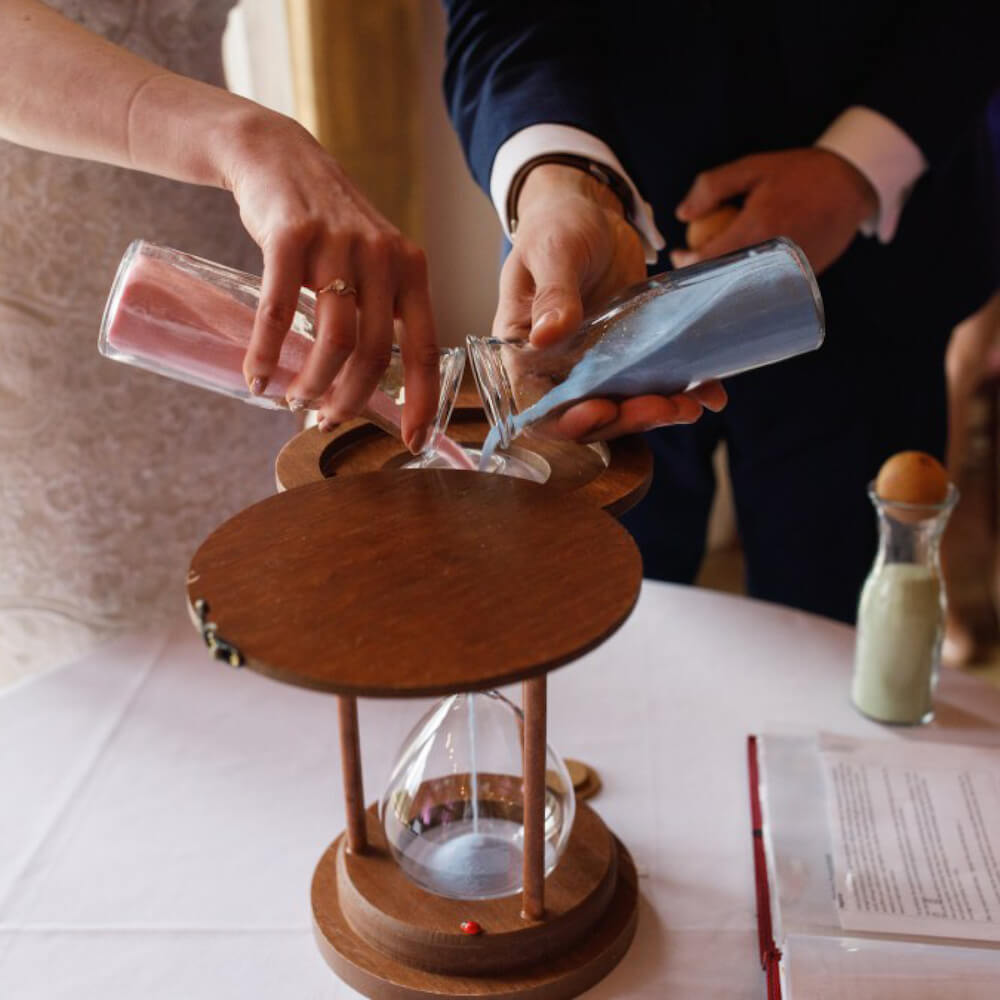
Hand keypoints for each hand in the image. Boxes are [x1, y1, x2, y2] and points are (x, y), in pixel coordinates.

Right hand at [221, 110, 438, 452]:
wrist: (278, 157)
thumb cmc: (328, 226)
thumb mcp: (373, 260)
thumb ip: (382, 311)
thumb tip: (374, 384)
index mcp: (411, 270)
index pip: (426, 348)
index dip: (421, 400)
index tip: (412, 441)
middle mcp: (383, 257)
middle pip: (375, 353)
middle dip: (351, 399)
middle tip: (326, 418)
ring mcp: (338, 246)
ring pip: (334, 340)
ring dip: (312, 383)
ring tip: (294, 400)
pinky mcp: (290, 238)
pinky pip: (280, 313)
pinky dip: (266, 354)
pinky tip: (257, 377)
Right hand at [499, 163, 724, 440]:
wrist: (589, 212)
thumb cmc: (556, 226)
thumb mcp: (552, 251)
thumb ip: (553, 292)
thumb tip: (547, 334)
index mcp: (525, 352)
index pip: (539, 404)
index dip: (570, 419)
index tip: (604, 408)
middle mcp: (558, 368)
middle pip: (587, 415)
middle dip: (626, 419)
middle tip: (664, 406)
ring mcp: (596, 365)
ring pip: (623, 407)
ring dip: (657, 413)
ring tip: (692, 405)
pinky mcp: (630, 355)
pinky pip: (651, 384)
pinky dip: (683, 392)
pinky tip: (709, 394)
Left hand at [670, 148, 878, 274]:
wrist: (855, 182)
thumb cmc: (801, 173)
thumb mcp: (754, 167)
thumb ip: (712, 187)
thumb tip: (682, 214)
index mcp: (757, 228)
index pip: (708, 258)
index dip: (687, 261)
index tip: (678, 255)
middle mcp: (773, 255)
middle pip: (723, 276)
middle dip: (704, 272)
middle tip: (693, 262)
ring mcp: (790, 270)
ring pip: (746, 283)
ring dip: (729, 275)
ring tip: (721, 260)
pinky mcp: (804, 278)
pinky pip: (769, 281)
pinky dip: (754, 273)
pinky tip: (750, 260)